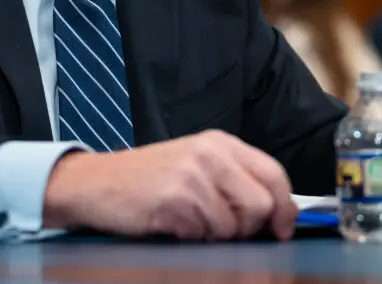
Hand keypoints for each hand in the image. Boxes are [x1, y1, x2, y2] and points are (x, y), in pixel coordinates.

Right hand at [43, 130, 297, 240]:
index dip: (285, 207)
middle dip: (251, 227)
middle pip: (262, 203)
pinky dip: (193, 238)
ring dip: (217, 236)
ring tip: (192, 223)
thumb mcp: (195, 163)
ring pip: (234, 226)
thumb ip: (233, 178)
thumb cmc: (147, 178)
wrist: (96, 182)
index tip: (283, 227)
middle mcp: (210, 153)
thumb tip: (274, 212)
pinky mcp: (176, 200)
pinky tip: (175, 224)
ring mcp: (192, 176)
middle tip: (228, 230)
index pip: (274, 173)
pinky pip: (205, 235)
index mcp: (220, 142)